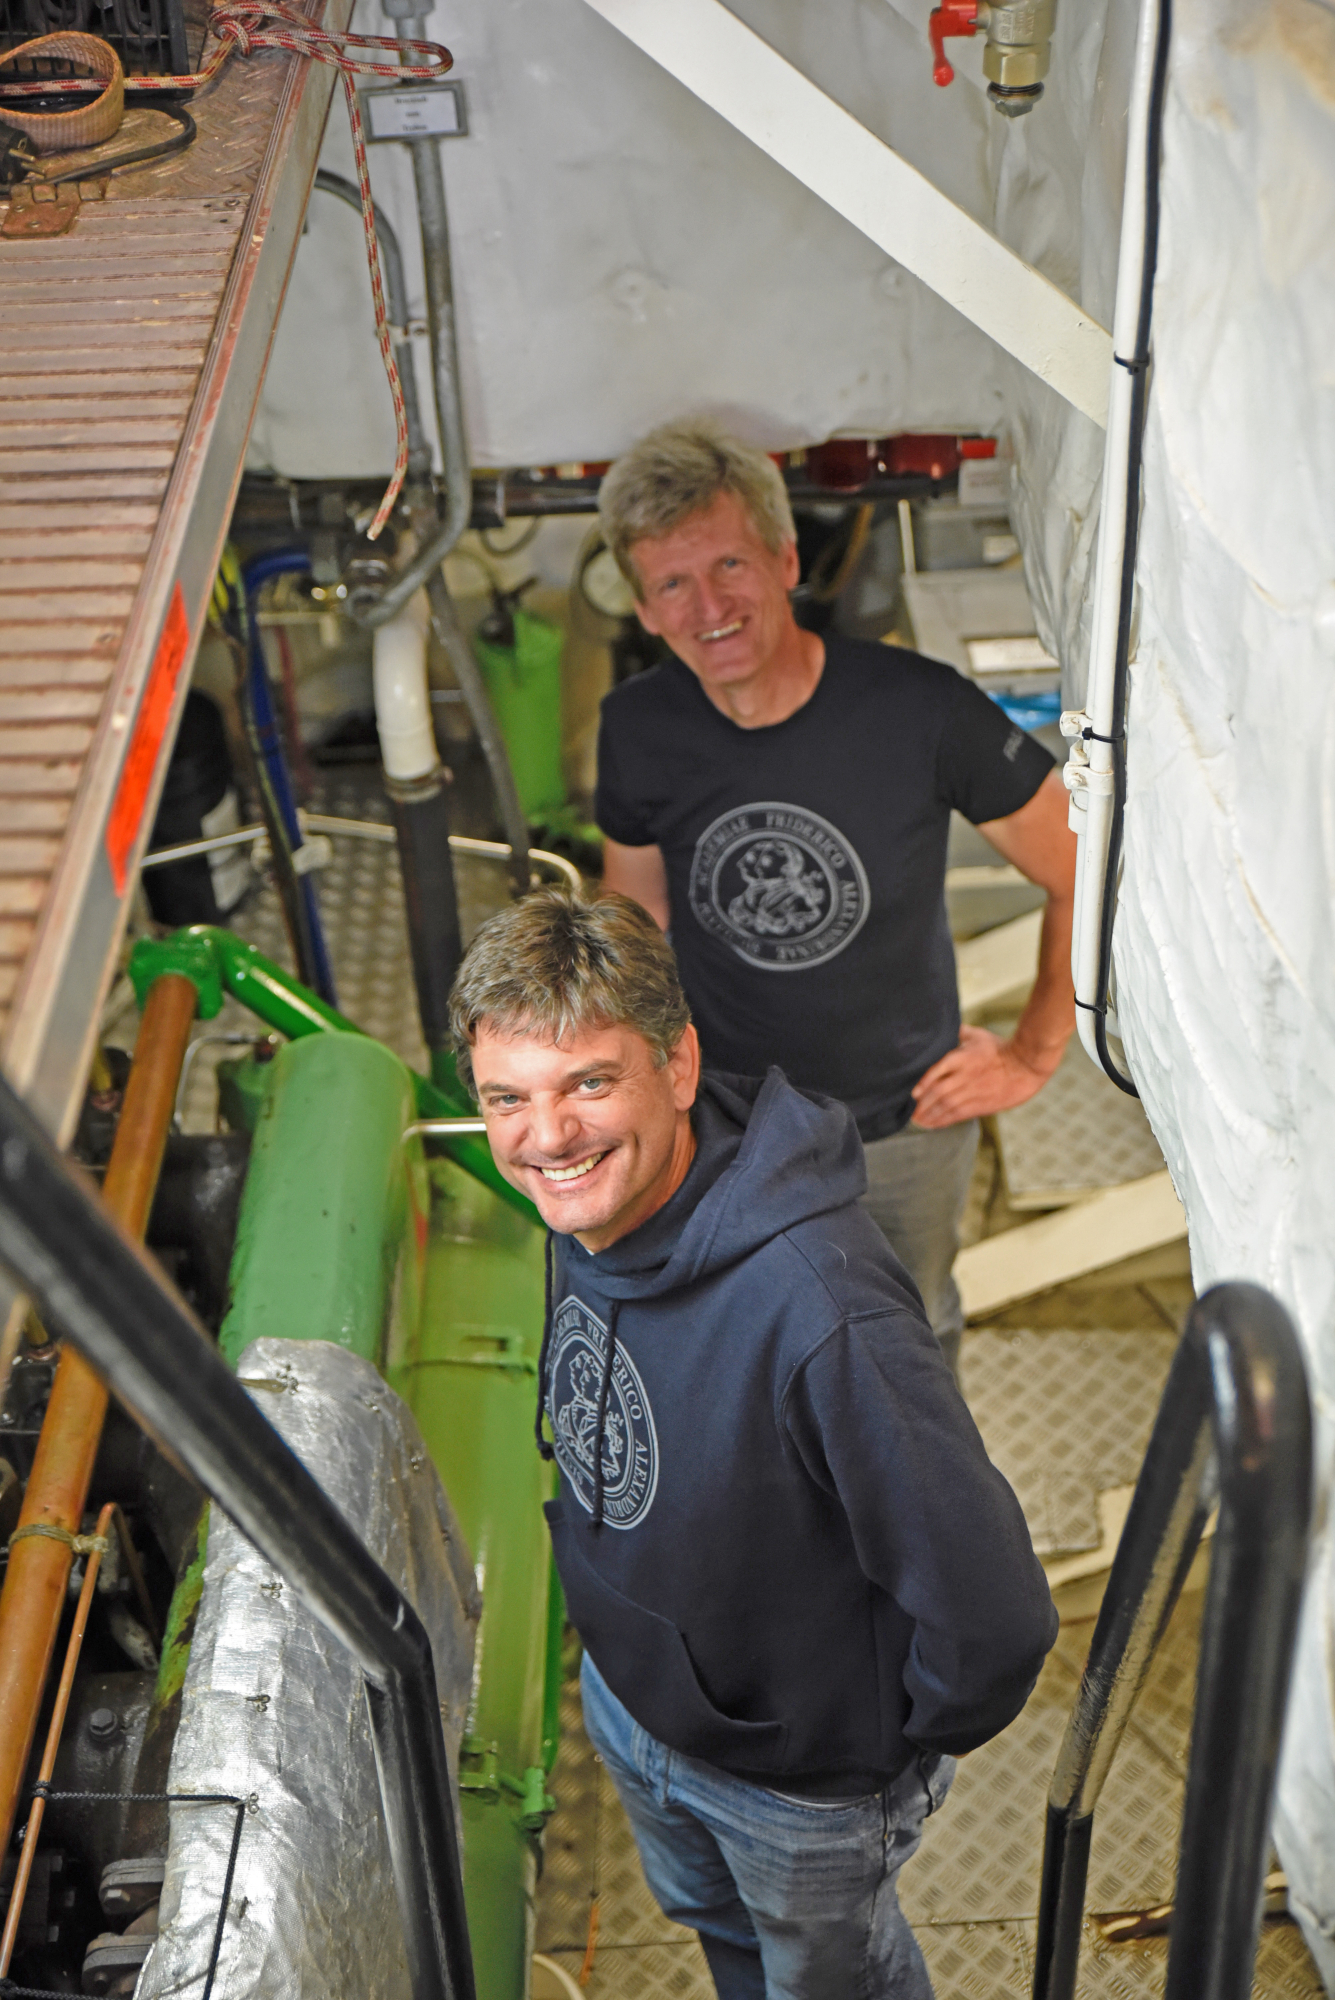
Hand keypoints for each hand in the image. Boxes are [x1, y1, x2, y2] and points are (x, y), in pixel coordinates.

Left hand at [909, 1024, 1059, 1128]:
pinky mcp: (980, 1105)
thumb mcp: (977, 1036)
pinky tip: (931, 1124)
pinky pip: (958, 1115)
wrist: (1025, 1066)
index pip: (938, 1069)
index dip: (924, 1082)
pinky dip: (942, 1121)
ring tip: (916, 1120)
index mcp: (963, 1057)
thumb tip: (939, 1028)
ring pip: (946, 1105)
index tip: (912, 1091)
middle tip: (908, 1109)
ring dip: (929, 1114)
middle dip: (922, 1103)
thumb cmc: (1001, 1049)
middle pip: (939, 1091)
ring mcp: (973, 1092)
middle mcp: (966, 1076)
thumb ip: (958, 1034)